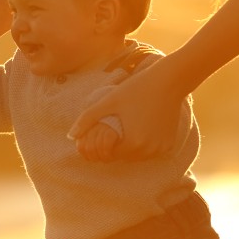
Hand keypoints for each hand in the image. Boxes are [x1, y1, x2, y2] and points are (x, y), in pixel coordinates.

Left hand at [69, 61, 184, 160]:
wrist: (169, 82)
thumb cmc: (136, 89)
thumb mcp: (108, 102)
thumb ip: (87, 119)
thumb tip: (70, 136)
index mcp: (131, 143)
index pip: (109, 155)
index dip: (101, 146)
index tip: (101, 134)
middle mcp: (147, 151)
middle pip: (123, 157)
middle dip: (115, 148)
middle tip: (112, 131)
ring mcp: (160, 149)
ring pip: (137, 156)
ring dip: (129, 148)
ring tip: (125, 130)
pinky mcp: (169, 145)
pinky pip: (151, 151)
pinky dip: (144, 145)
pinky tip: (141, 129)